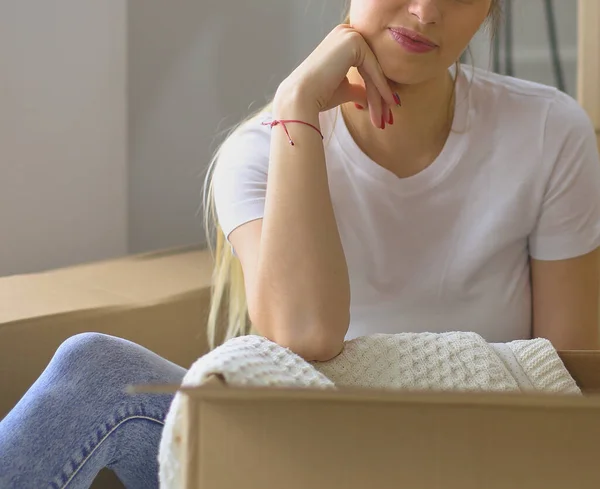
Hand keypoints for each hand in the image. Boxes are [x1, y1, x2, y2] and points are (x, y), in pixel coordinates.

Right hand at [277, 24, 398, 128]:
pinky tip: (387, 103)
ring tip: (385, 117)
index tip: (384, 110)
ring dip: (381, 96)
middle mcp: (346, 31)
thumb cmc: (318, 94)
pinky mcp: (353, 41)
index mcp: (343, 40)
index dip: (376, 89)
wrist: (302, 96)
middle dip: (380, 94)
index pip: (367, 65)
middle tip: (387, 117)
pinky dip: (380, 87)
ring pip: (374, 69)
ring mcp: (350, 34)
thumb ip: (359, 89)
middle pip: (372, 67)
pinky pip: (373, 68)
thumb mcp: (344, 89)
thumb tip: (370, 99)